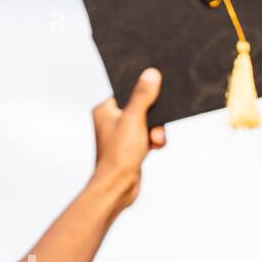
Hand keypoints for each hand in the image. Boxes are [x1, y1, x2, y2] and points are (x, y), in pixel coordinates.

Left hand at [90, 67, 166, 212]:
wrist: (118, 187)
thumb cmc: (119, 155)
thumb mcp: (134, 119)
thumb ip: (143, 96)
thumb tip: (151, 74)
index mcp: (104, 110)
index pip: (128, 91)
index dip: (144, 93)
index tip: (157, 95)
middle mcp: (111, 121)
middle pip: (141, 107)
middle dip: (154, 117)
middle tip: (157, 126)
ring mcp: (121, 135)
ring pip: (147, 123)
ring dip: (156, 130)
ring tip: (155, 141)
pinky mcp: (130, 147)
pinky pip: (148, 136)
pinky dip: (154, 140)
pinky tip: (154, 148)